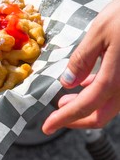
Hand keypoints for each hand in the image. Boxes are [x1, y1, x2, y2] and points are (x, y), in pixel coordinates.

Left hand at [42, 0, 119, 134]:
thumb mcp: (98, 33)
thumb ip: (82, 60)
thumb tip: (67, 83)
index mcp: (118, 77)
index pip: (87, 106)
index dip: (65, 119)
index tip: (47, 126)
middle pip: (102, 115)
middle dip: (76, 118)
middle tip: (55, 114)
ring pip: (109, 105)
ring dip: (85, 106)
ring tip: (63, 100)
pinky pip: (116, 91)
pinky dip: (98, 93)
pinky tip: (84, 83)